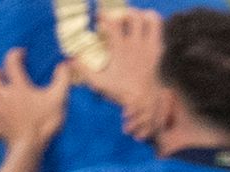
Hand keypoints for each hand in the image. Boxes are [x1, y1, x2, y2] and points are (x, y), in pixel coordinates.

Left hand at [0, 48, 71, 144]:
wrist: (31, 146)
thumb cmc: (45, 121)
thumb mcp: (59, 98)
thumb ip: (62, 79)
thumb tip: (64, 64)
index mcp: (19, 87)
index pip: (11, 63)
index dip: (15, 54)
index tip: (21, 53)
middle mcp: (4, 97)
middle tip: (1, 75)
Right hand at [70, 7, 165, 139]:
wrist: (143, 101)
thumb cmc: (120, 91)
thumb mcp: (99, 82)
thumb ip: (84, 70)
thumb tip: (71, 59)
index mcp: (120, 49)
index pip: (111, 23)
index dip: (103, 16)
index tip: (98, 19)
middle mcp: (135, 44)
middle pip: (133, 16)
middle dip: (123, 13)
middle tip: (117, 17)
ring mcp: (148, 45)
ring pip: (149, 18)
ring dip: (141, 15)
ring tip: (132, 19)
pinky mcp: (157, 49)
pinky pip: (158, 28)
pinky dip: (152, 23)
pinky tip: (144, 27)